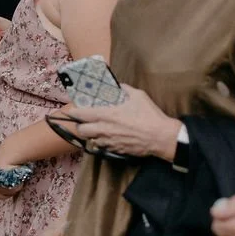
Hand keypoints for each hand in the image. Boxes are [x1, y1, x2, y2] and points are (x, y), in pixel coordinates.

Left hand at [50, 85, 178, 160]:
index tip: (72, 109)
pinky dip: (101, 142)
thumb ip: (123, 89)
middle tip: (85, 120)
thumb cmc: (149, 116)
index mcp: (106, 114)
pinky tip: (108, 137)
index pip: (80, 114)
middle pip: (81, 130)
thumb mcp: (137, 96)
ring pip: (90, 140)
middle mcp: (104, 129)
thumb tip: (118, 85)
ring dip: (91, 134)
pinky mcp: (116, 150)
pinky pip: (102, 147)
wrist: (161, 137)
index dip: (73, 112)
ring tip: (96, 129)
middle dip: (80, 124)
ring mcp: (109, 141)